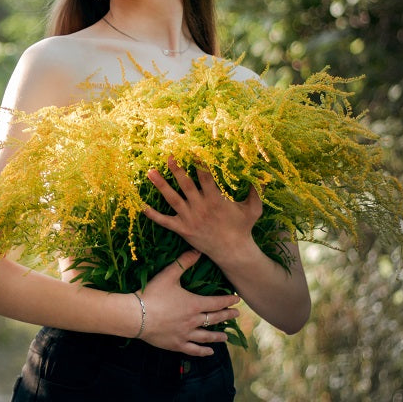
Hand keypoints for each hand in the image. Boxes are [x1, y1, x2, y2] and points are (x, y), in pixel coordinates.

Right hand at [137, 249, 240, 354]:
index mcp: (194, 304)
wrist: (136, 315)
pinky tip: (210, 352)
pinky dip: (203, 351)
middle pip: (215, 319)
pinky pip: (193, 350)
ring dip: (218, 336)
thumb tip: (198, 250)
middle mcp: (193, 321)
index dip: (227, 301)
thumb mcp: (168, 275)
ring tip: (226, 337)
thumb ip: (184, 262)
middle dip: (227, 316)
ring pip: (206, 336)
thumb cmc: (152, 293)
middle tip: (236, 315)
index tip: (237, 300)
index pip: (216, 302)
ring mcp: (185, 334)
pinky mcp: (176, 344)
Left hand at [142, 158, 262, 259]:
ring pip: (172, 199)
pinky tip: (141, 205)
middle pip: (185, 184)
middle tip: (168, 156)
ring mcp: (189, 218)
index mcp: (215, 199)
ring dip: (160, 185)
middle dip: (176, 169)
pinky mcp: (182, 229)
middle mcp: (200, 207)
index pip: (205, 176)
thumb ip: (256, 191)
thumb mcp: (254, 209)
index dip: (198, 162)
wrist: (233, 252)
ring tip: (150, 172)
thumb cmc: (243, 228)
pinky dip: (153, 214)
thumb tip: (261, 175)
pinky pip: (165, 221)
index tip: (191, 149)